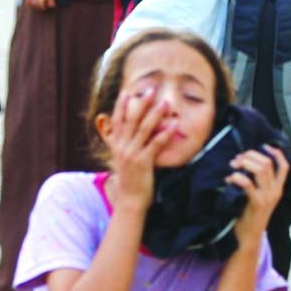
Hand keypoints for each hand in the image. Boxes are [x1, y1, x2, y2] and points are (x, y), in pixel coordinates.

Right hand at [103, 88, 175, 210]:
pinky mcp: (143, 162)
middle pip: (131, 120)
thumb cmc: (129, 180)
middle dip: (141, 103)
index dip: (121, 105)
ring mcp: (132, 154)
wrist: (129, 200)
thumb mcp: (120, 159)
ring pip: (143, 129)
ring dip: (155, 114)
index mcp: (116, 145)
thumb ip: (119, 144)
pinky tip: (174, 126)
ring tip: (165, 102)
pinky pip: (155, 144)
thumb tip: (119, 132)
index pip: (117, 120)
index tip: (127, 92)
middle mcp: (122, 147)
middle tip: (151, 89)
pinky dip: (165, 134)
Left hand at [226, 145, 288, 243]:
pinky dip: (236, 177)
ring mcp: (268, 197)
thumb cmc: (248, 213)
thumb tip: (242, 160)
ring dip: (244, 163)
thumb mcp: (256, 195)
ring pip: (260, 169)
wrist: (248, 236)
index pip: (284, 167)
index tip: (264, 146)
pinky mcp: (257, 203)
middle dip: (250, 156)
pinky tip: (228, 180)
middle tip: (236, 159)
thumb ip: (256, 182)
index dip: (276, 153)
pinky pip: (247, 183)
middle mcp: (275, 191)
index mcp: (277, 188)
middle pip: (267, 163)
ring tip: (232, 166)